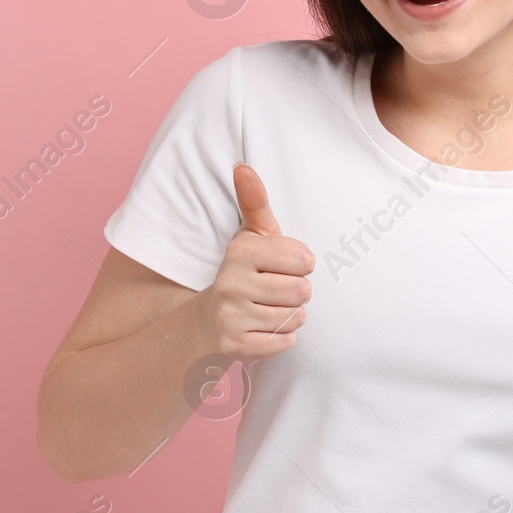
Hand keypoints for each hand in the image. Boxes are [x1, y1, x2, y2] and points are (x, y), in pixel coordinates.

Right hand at [199, 163, 314, 362]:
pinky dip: (281, 339)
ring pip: (295, 317)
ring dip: (290, 316)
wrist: (208, 322)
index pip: (304, 260)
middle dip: (297, 293)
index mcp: (241, 251)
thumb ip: (254, 201)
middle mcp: (231, 282)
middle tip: (276, 291)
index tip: (284, 267)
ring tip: (269, 309)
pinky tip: (263, 329)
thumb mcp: (251, 236)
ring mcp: (231, 316)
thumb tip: (242, 166)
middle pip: (302, 291)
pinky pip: (285, 342)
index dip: (301, 265)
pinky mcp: (235, 346)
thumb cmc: (244, 272)